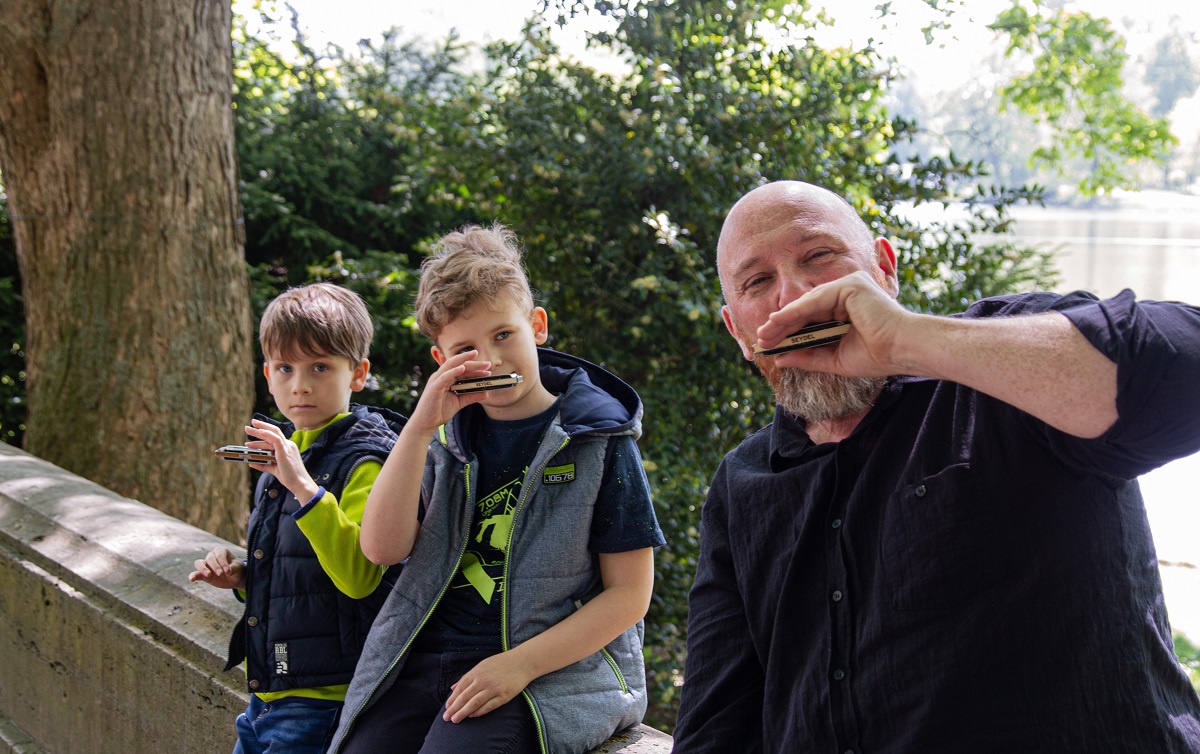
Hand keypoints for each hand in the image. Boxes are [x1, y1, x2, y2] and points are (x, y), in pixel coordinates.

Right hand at [187, 546, 245, 589]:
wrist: (235, 578)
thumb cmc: (237, 569)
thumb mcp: (238, 568)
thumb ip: (233, 568)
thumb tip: (228, 571)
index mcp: (221, 551)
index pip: (219, 555)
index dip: (223, 562)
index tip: (228, 571)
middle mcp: (212, 556)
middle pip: (209, 558)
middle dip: (215, 566)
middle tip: (221, 574)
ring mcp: (206, 565)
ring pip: (199, 563)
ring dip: (202, 568)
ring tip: (208, 575)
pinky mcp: (203, 574)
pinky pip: (196, 574)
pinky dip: (193, 576)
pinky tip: (191, 579)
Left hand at [244, 419, 318, 502]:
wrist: (299, 484)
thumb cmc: (289, 477)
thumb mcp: (274, 469)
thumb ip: (263, 465)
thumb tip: (251, 462)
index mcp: (287, 448)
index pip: (274, 436)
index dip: (264, 431)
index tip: (254, 429)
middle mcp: (288, 445)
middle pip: (273, 432)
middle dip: (259, 428)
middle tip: (247, 427)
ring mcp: (287, 447)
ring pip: (272, 434)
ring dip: (259, 431)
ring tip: (247, 430)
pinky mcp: (285, 451)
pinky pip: (276, 439)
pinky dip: (268, 434)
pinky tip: (260, 431)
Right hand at [407, 350, 492, 434]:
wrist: (425, 423)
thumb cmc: (439, 412)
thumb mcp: (459, 402)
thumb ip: (471, 397)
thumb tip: (486, 393)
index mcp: (447, 378)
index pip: (462, 369)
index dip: (475, 367)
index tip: (488, 368)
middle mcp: (441, 376)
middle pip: (459, 364)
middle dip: (474, 363)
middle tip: (488, 363)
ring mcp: (437, 380)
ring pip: (452, 366)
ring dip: (466, 363)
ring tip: (478, 361)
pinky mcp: (434, 387)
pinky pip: (444, 377)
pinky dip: (453, 371)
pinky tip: (462, 368)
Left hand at [443, 651, 534, 722]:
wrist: (523, 662)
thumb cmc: (501, 663)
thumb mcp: (482, 665)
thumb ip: (467, 676)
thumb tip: (453, 687)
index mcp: (477, 672)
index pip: (461, 688)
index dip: (452, 699)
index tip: (447, 707)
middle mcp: (484, 680)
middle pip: (465, 697)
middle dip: (454, 708)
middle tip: (446, 718)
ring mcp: (494, 688)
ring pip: (475, 703)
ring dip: (463, 712)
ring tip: (455, 720)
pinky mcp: (503, 696)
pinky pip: (488, 706)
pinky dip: (478, 712)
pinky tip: (471, 716)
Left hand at [756, 270, 912, 377]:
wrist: (903, 351)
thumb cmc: (878, 356)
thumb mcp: (834, 359)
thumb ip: (808, 356)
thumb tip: (780, 358)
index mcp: (846, 307)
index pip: (810, 318)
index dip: (788, 331)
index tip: (769, 345)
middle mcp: (847, 292)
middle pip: (805, 310)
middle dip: (781, 326)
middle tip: (761, 340)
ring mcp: (848, 285)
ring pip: (807, 305)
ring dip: (782, 320)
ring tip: (764, 335)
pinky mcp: (849, 284)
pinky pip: (814, 300)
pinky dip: (794, 313)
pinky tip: (777, 323)